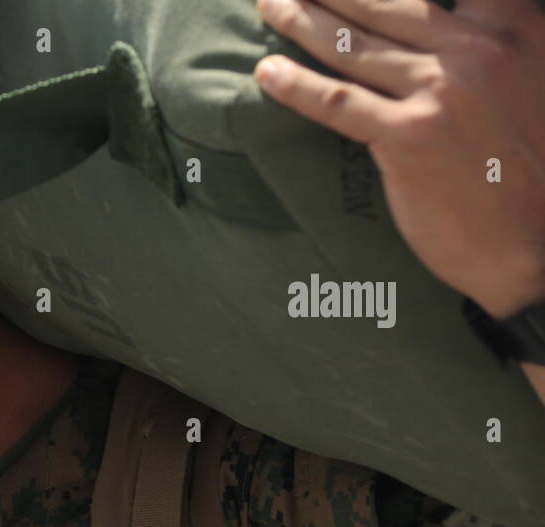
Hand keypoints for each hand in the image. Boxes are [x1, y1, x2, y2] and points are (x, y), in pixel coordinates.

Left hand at [254, 0, 544, 316]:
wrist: (542, 245)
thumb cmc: (537, 170)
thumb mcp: (539, 80)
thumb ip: (499, 49)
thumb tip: (444, 32)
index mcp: (517, 28)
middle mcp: (480, 48)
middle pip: (386, 3)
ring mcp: (441, 91)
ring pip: (354, 44)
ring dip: (302, 20)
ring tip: (270, 6)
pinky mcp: (408, 137)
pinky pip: (337, 101)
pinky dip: (295, 85)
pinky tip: (266, 72)